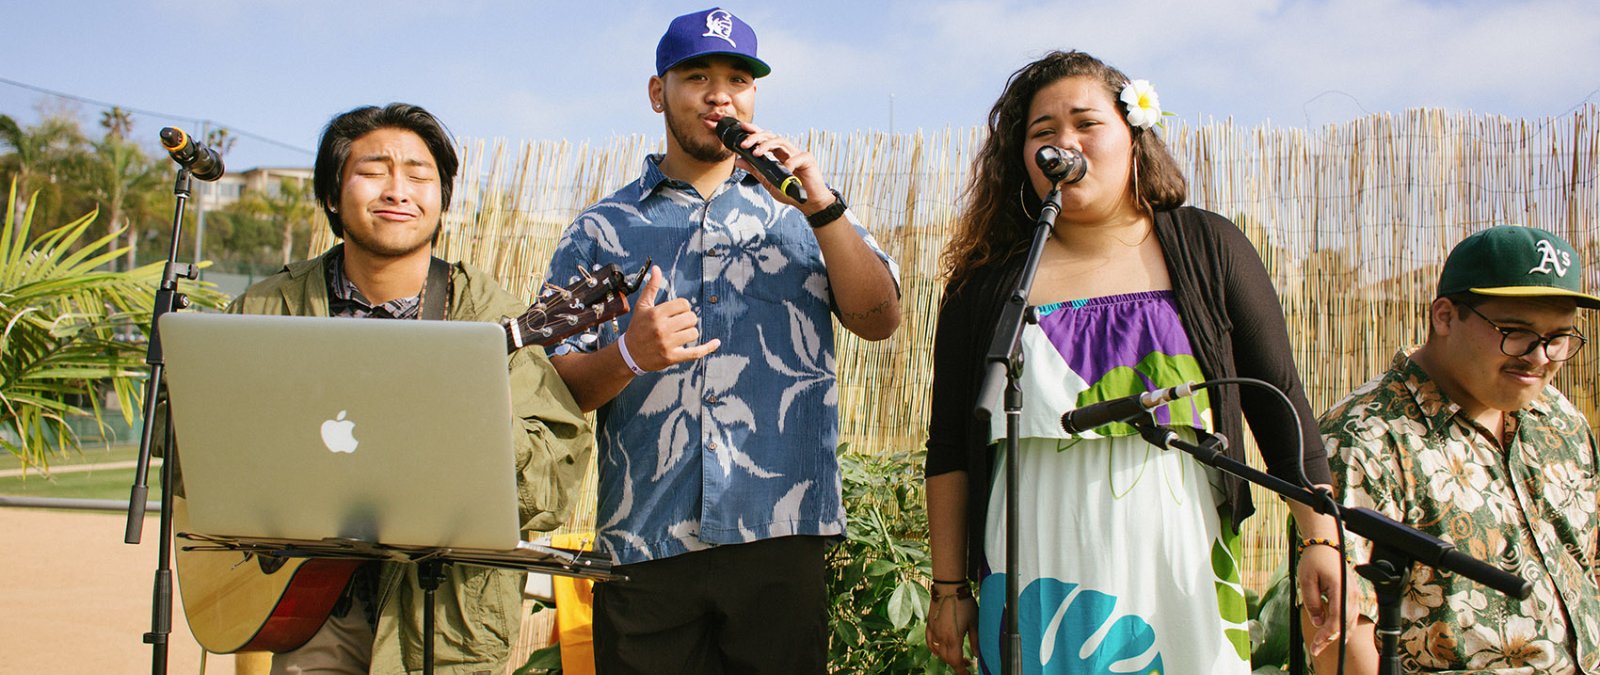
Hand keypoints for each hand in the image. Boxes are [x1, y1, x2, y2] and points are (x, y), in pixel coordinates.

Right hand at [620, 266, 718, 370]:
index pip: (684, 304)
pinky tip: (716, 343)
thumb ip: (651, 287)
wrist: (629, 354)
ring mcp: (667, 344)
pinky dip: (707, 348)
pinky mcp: (671, 357)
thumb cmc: (637, 327)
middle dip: (688, 320)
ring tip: (680, 334)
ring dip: (690, 332)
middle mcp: (661, 328)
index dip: (683, 307)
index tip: (676, 312)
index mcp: (655, 314)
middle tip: (678, 324)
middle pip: (691, 318)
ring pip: (694, 333)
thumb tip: (657, 268)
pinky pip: (695, 352)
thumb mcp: (642, 306)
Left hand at [706, 118, 830, 212]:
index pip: (765, 138)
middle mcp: (787, 151)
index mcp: (779, 155)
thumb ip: (755, 170)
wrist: (809, 203)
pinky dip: (789, 163)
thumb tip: (739, 161)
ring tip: (756, 153)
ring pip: (781, 141)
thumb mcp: (768, 181)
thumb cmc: (790, 192)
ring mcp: (798, 154)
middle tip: (745, 144)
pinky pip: (796, 157)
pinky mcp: (808, 159)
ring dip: (766, 145)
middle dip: (756, 136)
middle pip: (771, 136)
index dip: (755, 131)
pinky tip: (786, 171)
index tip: (742, 128)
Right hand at [926, 591, 978, 674]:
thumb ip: (975, 640)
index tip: (968, 673)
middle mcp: (941, 638)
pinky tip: (939, 649)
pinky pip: (929, 642)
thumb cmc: (964, 603)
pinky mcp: (930, 625)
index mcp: (953, 639)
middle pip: (947, 659)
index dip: (962, 671)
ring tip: (957, 655)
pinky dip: (934, 649)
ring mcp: (934, 631)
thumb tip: (977, 655)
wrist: (949, 587)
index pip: (956, 662)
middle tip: (967, 663)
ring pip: (938, 652)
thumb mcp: (974, 622)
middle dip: (957, 664)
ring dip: (948, 657)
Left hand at [1298, 543, 1356, 654]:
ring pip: (1350, 622)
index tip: (1316, 644)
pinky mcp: (1353, 596)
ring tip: (1321, 644)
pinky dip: (1342, 627)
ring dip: (1337, 635)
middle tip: (1316, 649)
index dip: (1327, 635)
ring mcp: (1355, 595)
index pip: (1337, 619)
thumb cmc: (1315, 560)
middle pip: (1345, 624)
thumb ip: (1312, 603)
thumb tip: (1318, 622)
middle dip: (1331, 639)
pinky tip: (1333, 634)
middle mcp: (1352, 594)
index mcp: (1340, 588)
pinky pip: (1350, 616)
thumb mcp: (1306, 580)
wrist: (1325, 545)